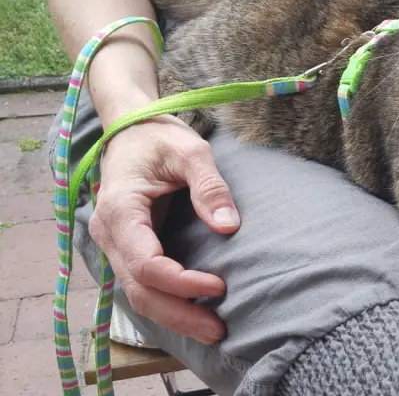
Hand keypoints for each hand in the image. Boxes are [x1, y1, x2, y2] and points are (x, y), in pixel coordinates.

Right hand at [88, 115, 238, 343]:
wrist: (130, 127)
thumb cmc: (159, 136)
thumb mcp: (190, 151)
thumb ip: (210, 186)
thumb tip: (228, 228)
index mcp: (121, 210)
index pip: (146, 264)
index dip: (181, 283)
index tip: (220, 286)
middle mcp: (109, 233)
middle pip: (139, 290)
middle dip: (179, 314)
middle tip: (220, 331)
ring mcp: (114, 244)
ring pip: (136, 294)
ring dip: (173, 316)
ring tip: (213, 330)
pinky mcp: (126, 248)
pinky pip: (141, 284)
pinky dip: (166, 303)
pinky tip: (193, 313)